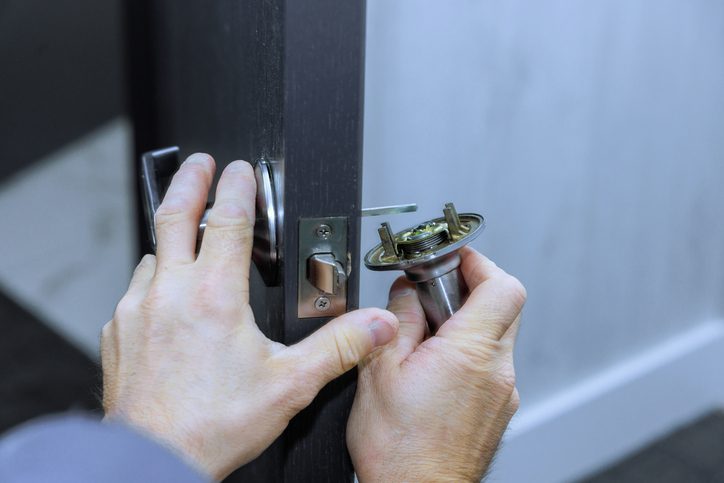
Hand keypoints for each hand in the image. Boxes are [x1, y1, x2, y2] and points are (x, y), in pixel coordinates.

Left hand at [101, 154, 398, 480]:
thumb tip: (376, 325)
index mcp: (215, 296)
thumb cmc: (213, 426)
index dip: (238, 186)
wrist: (152, 460)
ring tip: (184, 234)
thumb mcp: (290, 385)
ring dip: (171, 237)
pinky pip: (135, 290)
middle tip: (198, 162)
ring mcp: (137, 311)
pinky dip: (153, 281)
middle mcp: (170, 293)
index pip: (229, 219)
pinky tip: (164, 297)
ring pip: (152, 254)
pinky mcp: (118, 333)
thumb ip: (339, 347)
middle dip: (189, 181)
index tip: (240, 169)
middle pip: (175, 216)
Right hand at [347, 247, 525, 481]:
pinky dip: (470, 352)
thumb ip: (399, 320)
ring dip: (468, 322)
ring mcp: (503, 392)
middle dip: (472, 287)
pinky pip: (492, 364)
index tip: (453, 258)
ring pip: (498, 335)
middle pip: (504, 305)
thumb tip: (406, 292)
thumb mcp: (380, 371)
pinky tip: (436, 367)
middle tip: (436, 291)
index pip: (501, 285)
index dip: (478, 262)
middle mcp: (497, 370)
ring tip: (428, 336)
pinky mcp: (498, 408)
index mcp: (470, 353)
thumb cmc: (400, 450)